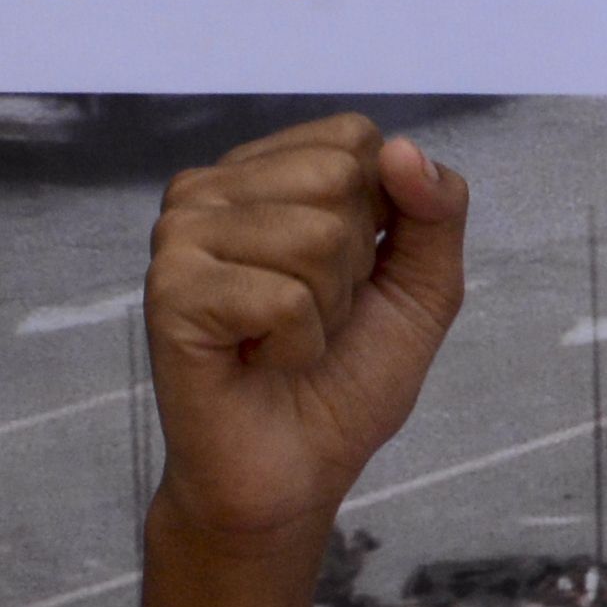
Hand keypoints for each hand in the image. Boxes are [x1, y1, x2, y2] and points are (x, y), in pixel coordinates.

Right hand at [144, 115, 468, 546]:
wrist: (293, 470)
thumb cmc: (345, 378)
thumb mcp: (422, 290)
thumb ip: (435, 213)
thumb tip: (403, 146)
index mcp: (262, 175)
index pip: (354, 137)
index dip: (383, 216)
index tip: (350, 274)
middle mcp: (210, 189)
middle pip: (339, 177)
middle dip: (356, 263)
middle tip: (315, 312)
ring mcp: (181, 234)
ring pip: (319, 236)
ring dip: (329, 309)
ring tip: (287, 338)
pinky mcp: (171, 290)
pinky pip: (286, 298)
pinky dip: (300, 345)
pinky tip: (263, 359)